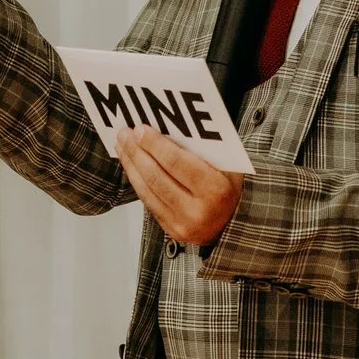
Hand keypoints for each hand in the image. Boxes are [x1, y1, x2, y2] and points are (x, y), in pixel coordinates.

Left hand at [118, 126, 244, 247]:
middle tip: (125, 133)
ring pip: (148, 189)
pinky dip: (136, 180)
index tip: (140, 129)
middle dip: (137, 151)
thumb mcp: (227, 167)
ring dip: (131, 164)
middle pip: (157, 176)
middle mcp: (198, 210)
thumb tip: (167, 127)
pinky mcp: (172, 231)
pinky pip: (148, 201)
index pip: (177, 163)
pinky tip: (130, 164)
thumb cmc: (230, 188)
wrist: (235, 224)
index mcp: (215, 190)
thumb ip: (203, 151)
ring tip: (123, 145)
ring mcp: (183, 224)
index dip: (155, 144)